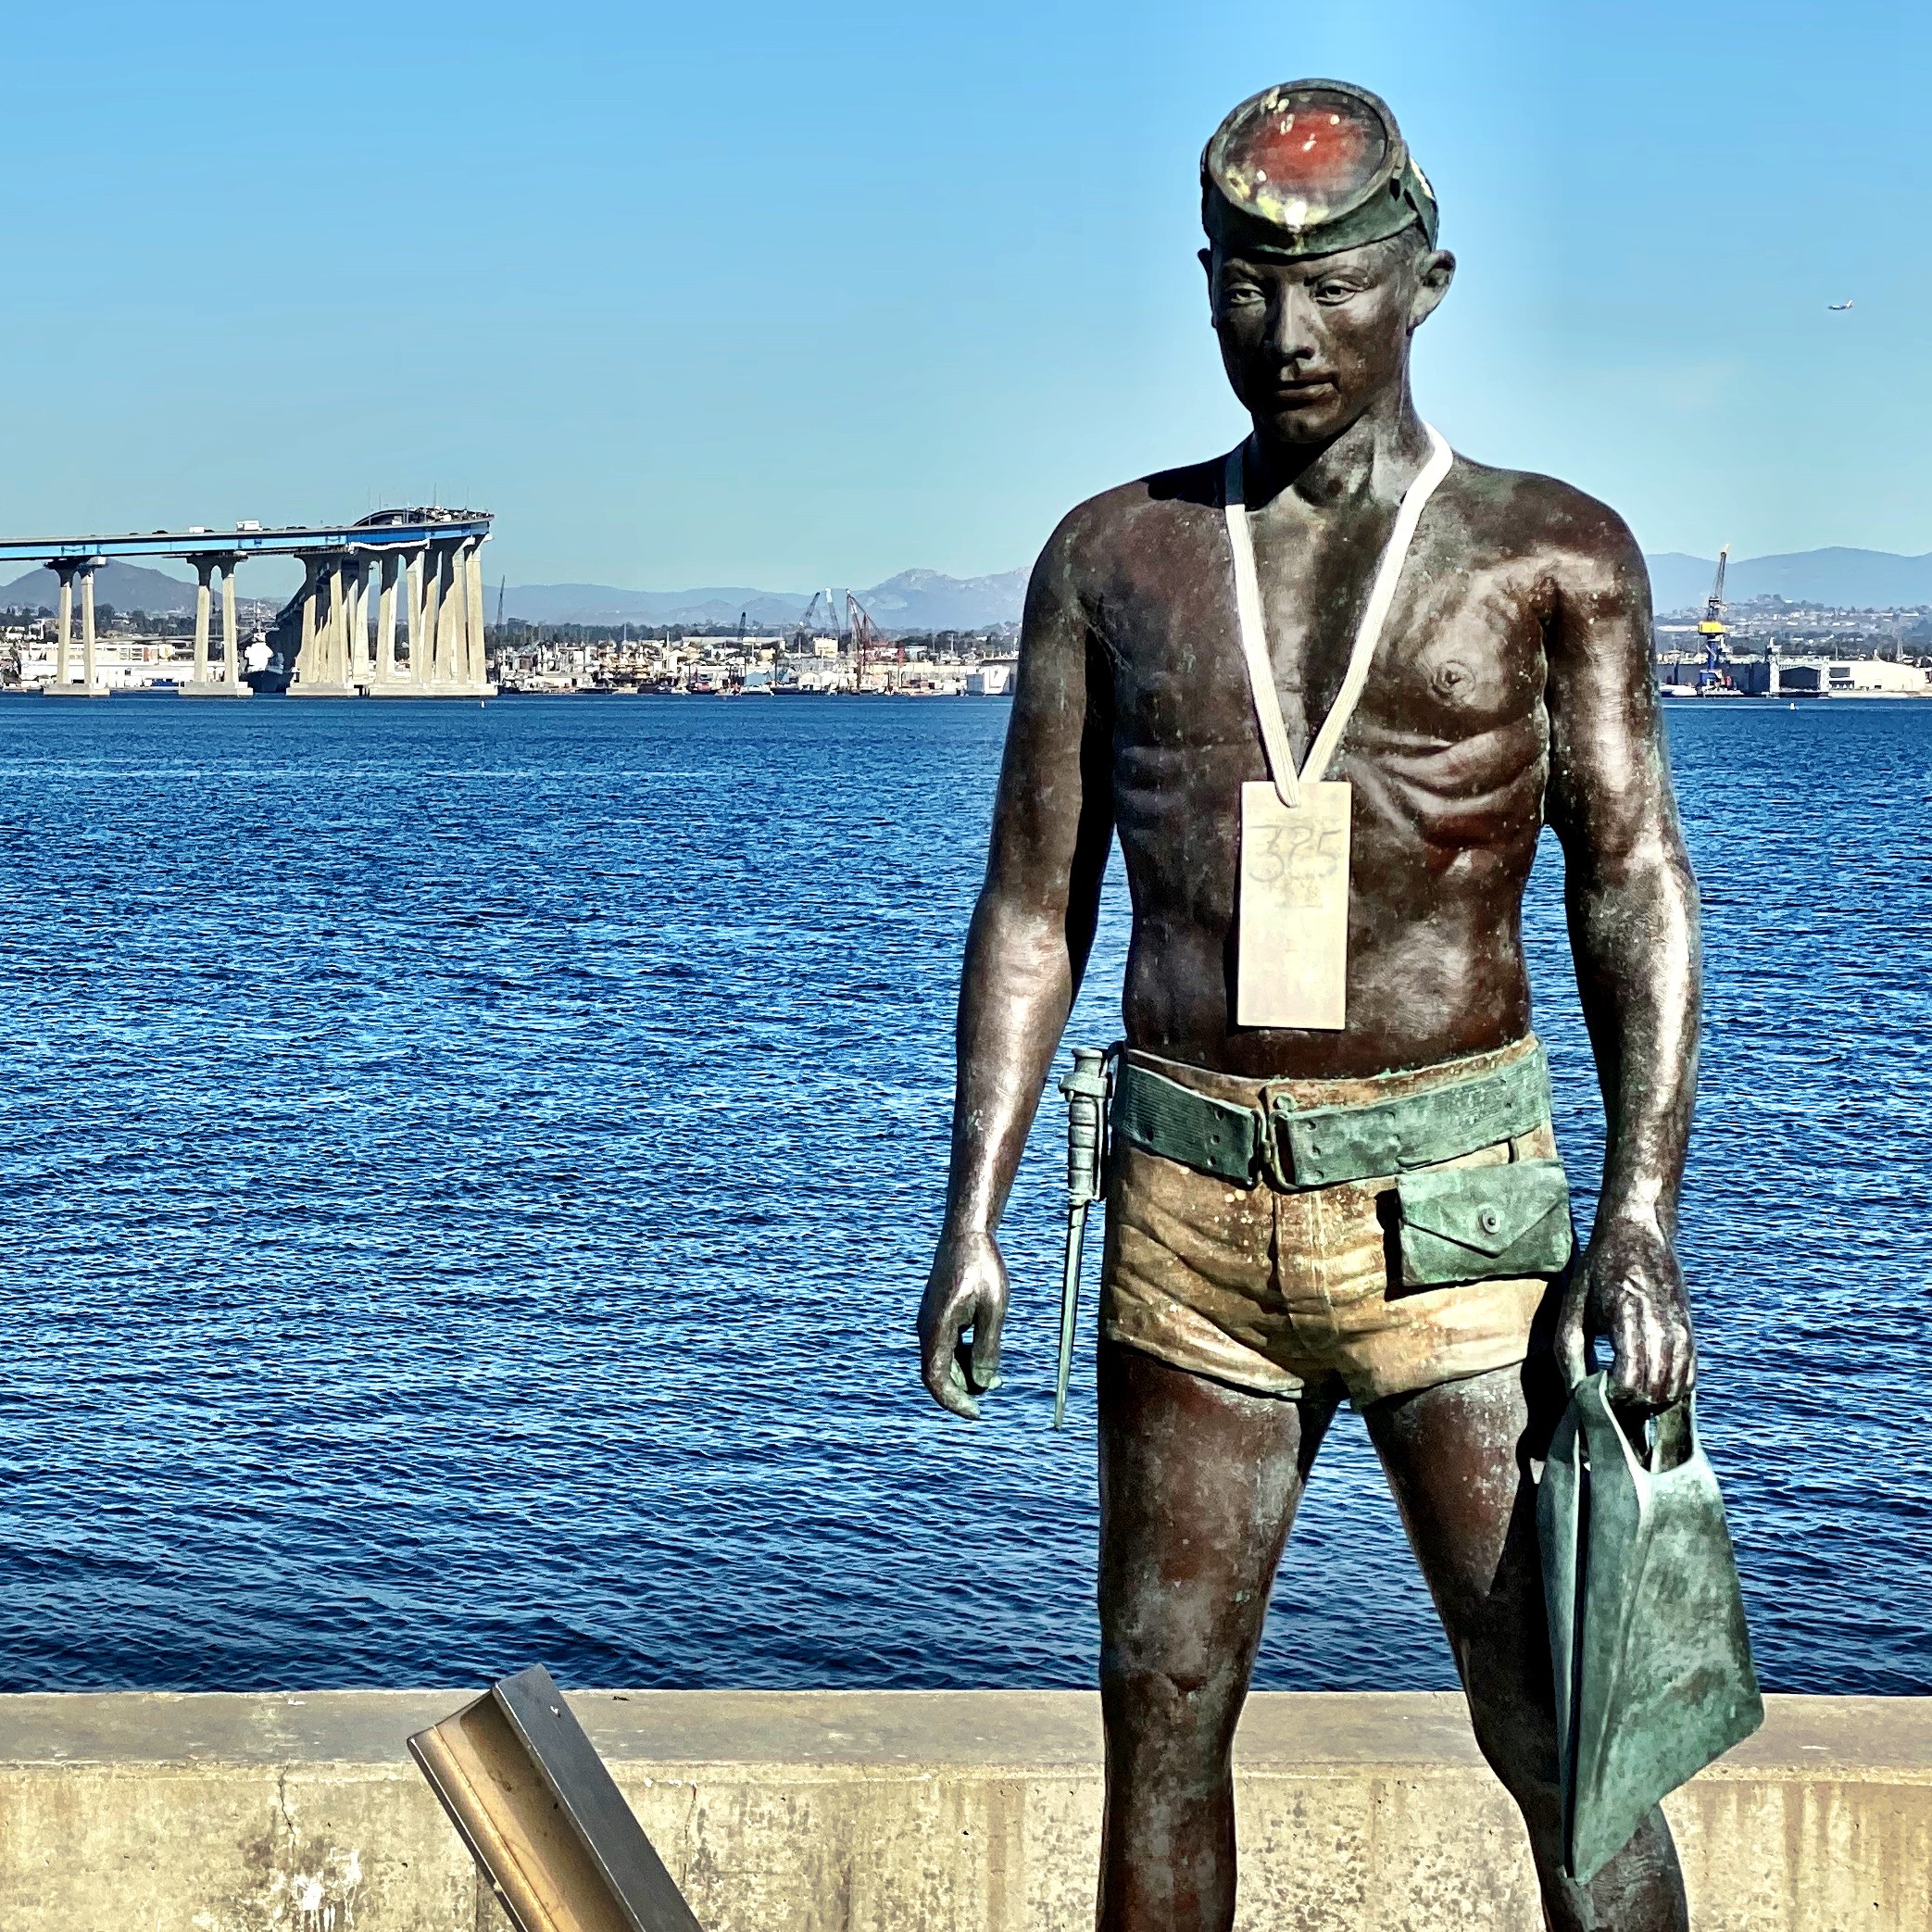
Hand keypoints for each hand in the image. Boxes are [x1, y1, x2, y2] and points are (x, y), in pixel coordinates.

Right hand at [918, 1225, 1009, 1420]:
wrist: (966, 1233)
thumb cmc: (983, 1267)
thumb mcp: (994, 1309)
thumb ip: (987, 1347)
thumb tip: (982, 1382)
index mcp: (936, 1327)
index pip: (936, 1378)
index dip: (954, 1401)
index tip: (977, 1414)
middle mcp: (926, 1327)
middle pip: (938, 1373)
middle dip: (963, 1390)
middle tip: (993, 1391)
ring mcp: (930, 1321)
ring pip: (941, 1361)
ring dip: (964, 1373)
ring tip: (993, 1375)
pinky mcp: (937, 1315)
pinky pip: (945, 1346)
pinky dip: (962, 1357)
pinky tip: (982, 1354)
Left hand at [1556, 1211, 1695, 1408]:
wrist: (1639, 1234)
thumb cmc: (1598, 1271)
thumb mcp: (1573, 1306)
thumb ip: (1570, 1353)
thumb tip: (1577, 1395)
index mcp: (1628, 1317)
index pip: (1630, 1379)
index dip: (1613, 1397)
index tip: (1596, 1394)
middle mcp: (1662, 1326)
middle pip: (1655, 1390)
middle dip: (1631, 1405)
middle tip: (1610, 1400)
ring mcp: (1681, 1330)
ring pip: (1676, 1388)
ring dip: (1652, 1403)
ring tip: (1627, 1395)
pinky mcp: (1690, 1333)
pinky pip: (1689, 1377)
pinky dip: (1671, 1393)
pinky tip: (1649, 1389)